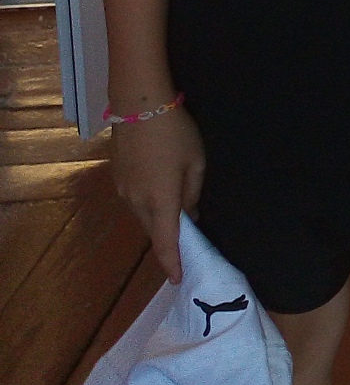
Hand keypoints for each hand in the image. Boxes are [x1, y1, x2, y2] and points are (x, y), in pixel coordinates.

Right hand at [113, 106, 204, 282]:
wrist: (138, 105)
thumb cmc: (175, 133)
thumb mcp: (196, 162)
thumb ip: (193, 192)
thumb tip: (190, 214)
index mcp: (161, 200)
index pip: (166, 242)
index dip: (172, 263)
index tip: (178, 279)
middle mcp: (137, 201)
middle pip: (153, 231)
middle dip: (168, 241)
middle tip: (184, 246)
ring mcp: (123, 190)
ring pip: (143, 216)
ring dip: (158, 220)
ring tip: (176, 216)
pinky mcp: (117, 177)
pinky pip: (135, 200)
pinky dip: (148, 204)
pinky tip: (159, 192)